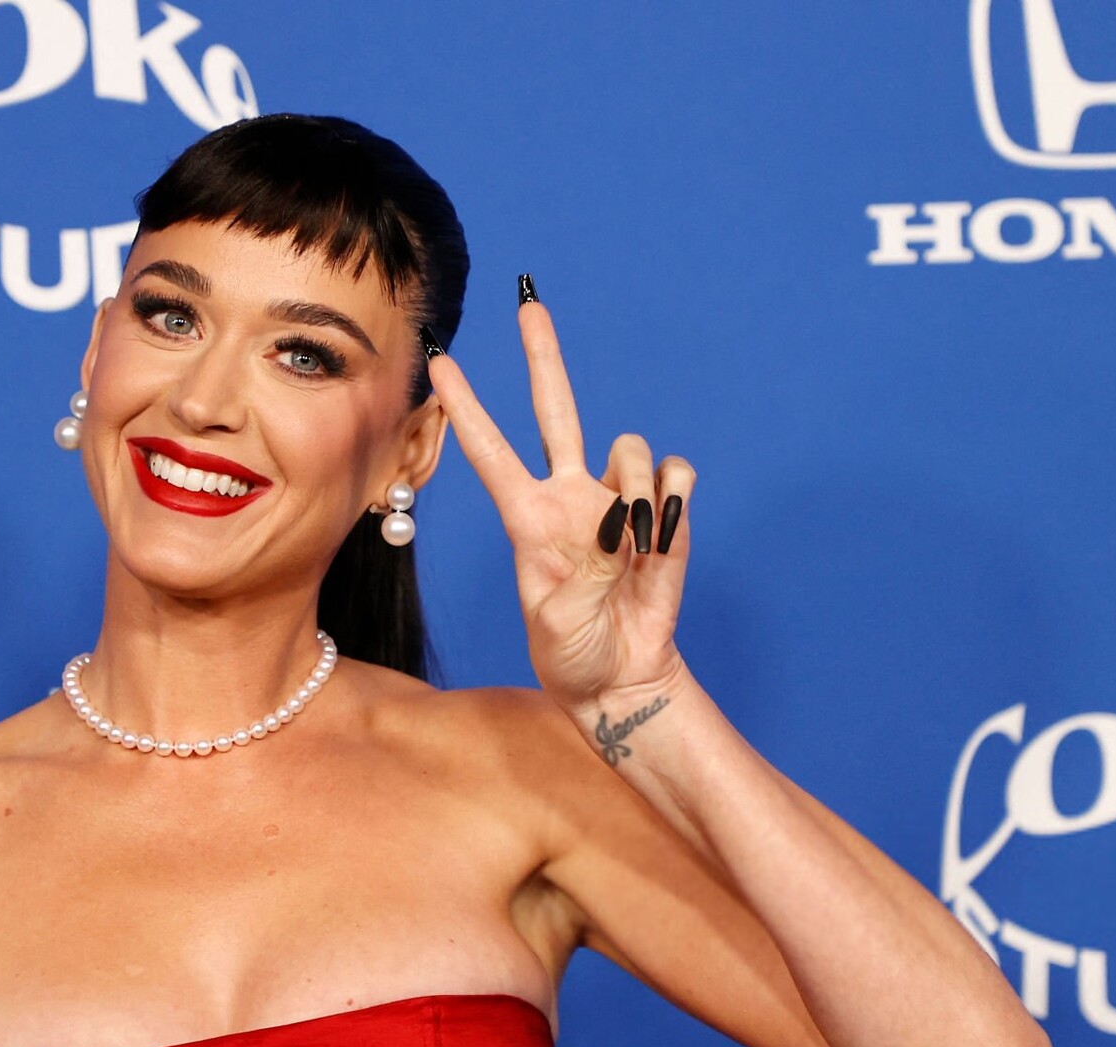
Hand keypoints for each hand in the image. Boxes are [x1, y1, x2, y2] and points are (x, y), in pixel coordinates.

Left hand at [426, 283, 695, 714]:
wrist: (621, 677)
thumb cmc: (571, 653)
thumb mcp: (553, 620)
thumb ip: (580, 567)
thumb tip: (615, 520)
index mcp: (528, 517)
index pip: (490, 450)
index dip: (466, 407)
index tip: (439, 363)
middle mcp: (570, 496)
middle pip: (555, 408)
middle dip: (543, 354)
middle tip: (527, 301)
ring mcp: (617, 500)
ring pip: (630, 447)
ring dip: (637, 489)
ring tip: (632, 548)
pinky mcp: (663, 513)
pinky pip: (676, 474)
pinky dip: (673, 499)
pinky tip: (662, 536)